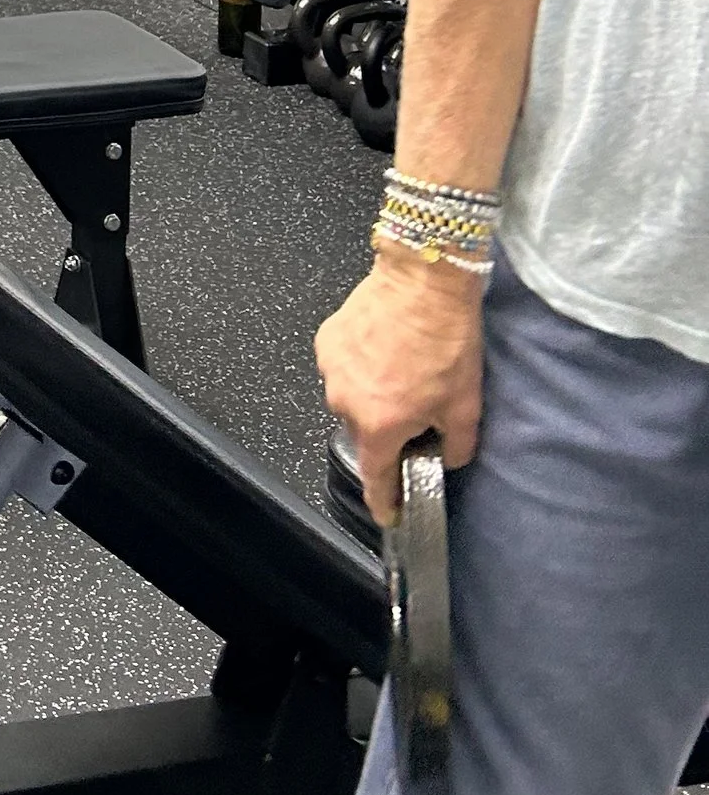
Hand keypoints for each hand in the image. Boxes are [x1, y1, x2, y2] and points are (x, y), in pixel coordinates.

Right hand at [317, 253, 486, 522]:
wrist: (423, 279)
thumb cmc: (445, 339)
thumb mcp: (467, 404)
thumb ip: (457, 446)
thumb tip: (448, 457)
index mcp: (381, 424)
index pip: (375, 478)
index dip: (383, 502)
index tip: (388, 515)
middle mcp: (347, 402)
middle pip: (365, 433)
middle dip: (388, 428)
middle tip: (417, 406)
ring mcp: (332, 370)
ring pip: (352, 399)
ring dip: (373, 395)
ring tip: (402, 370)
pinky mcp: (327, 342)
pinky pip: (342, 369)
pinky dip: (361, 367)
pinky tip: (385, 350)